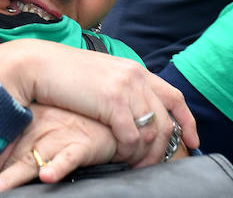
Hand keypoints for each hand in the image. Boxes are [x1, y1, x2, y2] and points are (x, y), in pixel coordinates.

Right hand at [0, 40, 198, 163]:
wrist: (39, 65)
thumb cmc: (64, 74)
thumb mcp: (101, 77)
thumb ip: (121, 89)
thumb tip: (132, 110)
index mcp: (135, 70)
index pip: (174, 97)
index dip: (187, 121)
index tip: (193, 140)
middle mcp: (136, 77)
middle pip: (166, 121)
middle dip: (164, 149)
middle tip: (152, 166)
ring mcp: (126, 89)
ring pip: (151, 133)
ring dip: (143, 155)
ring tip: (132, 165)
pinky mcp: (112, 102)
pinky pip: (131, 137)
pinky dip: (128, 152)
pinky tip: (118, 157)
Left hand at [0, 105, 116, 196]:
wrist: (109, 114)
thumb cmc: (76, 121)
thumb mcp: (46, 126)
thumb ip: (24, 143)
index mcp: (27, 125)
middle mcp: (38, 132)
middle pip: (7, 159)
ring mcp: (57, 138)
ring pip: (29, 162)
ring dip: (9, 179)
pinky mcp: (80, 146)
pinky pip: (67, 158)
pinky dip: (57, 166)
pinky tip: (46, 175)